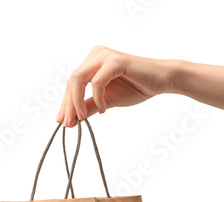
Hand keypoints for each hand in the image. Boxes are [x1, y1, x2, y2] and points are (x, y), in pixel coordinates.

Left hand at [56, 45, 173, 126]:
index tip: (62, 122)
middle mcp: (96, 55)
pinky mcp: (115, 61)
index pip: (72, 84)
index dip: (66, 104)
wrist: (161, 81)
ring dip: (77, 102)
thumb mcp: (106, 102)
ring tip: (81, 118)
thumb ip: (89, 107)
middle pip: (72, 82)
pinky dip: (97, 98)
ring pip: (79, 79)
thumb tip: (72, 120)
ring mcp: (104, 56)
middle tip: (67, 124)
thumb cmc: (136, 88)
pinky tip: (103, 109)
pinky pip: (97, 82)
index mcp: (92, 62)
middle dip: (68, 105)